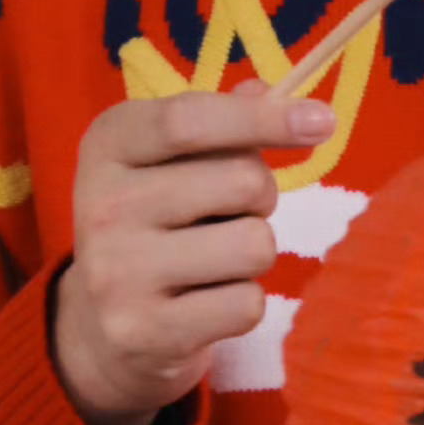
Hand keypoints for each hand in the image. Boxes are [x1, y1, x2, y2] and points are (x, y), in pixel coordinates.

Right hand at [50, 86, 332, 424]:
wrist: (99, 328)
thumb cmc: (155, 222)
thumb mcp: (170, 159)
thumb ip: (222, 121)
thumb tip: (277, 92)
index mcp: (108, 144)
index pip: (191, 119)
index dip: (264, 118)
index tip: (323, 120)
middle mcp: (102, 205)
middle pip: (243, 182)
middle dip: (261, 196)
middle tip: (228, 213)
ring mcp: (117, 273)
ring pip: (255, 245)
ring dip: (253, 252)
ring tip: (213, 260)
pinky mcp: (143, 332)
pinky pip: (246, 305)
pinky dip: (242, 303)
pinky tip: (204, 303)